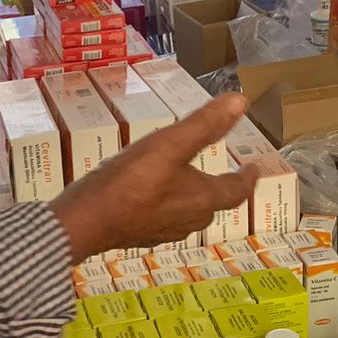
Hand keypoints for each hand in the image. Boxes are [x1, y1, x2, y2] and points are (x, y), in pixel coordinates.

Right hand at [51, 95, 260, 260]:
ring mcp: (161, 231)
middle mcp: (187, 221)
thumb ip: (205, 124)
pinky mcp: (137, 235)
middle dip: (220, 187)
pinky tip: (151, 194)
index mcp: (201, 200)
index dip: (247, 178)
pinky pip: (162, 218)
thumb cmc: (130, 182)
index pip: (236, 190)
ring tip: (188, 179)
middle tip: (222, 171)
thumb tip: (240, 102)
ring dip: (193, 197)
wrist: (83, 222)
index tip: (254, 168)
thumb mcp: (169, 144)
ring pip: (188, 214)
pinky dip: (167, 204)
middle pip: (213, 204)